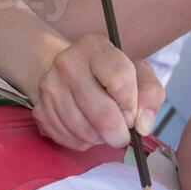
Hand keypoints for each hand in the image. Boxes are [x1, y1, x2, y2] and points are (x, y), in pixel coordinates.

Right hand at [32, 34, 163, 150]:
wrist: (72, 71)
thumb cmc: (111, 73)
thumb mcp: (139, 73)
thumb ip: (150, 94)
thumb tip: (142, 125)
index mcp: (95, 47)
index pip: (120, 82)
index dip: (132, 106)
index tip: (132, 113)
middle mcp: (67, 62)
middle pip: (103, 114)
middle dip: (119, 133)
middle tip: (123, 134)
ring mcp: (49, 86)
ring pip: (86, 132)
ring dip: (101, 138)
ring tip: (104, 127)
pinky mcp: (39, 109)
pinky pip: (68, 139)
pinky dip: (83, 142)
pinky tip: (87, 129)